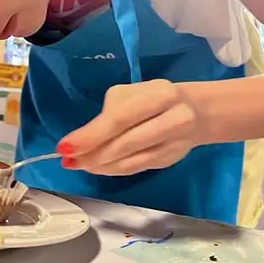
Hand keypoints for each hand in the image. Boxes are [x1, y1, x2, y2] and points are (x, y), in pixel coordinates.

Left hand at [57, 79, 199, 175]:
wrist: (198, 111)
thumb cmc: (157, 97)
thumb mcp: (136, 92)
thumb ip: (113, 111)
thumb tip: (83, 139)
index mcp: (161, 95)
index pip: (120, 118)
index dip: (91, 135)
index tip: (65, 146)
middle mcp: (173, 120)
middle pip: (124, 144)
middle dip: (91, 154)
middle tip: (67, 160)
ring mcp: (173, 144)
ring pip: (130, 161)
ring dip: (100, 166)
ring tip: (78, 165)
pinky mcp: (169, 161)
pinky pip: (135, 168)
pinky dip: (113, 170)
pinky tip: (97, 168)